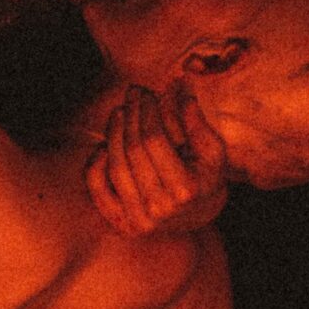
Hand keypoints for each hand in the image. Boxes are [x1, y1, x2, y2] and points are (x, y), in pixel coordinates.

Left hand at [86, 86, 226, 236]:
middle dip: (130, 115)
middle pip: (132, 150)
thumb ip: (196, 121)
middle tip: (131, 93)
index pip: (154, 140)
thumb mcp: (212, 151)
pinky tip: (104, 144)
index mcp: (185, 189)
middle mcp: (160, 207)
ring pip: (114, 165)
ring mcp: (139, 219)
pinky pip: (97, 188)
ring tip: (119, 112)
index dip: (146, 111)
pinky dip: (96, 163)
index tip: (146, 92)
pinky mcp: (122, 224)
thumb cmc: (205, 178)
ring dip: (112, 133)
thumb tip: (180, 85)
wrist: (198, 218)